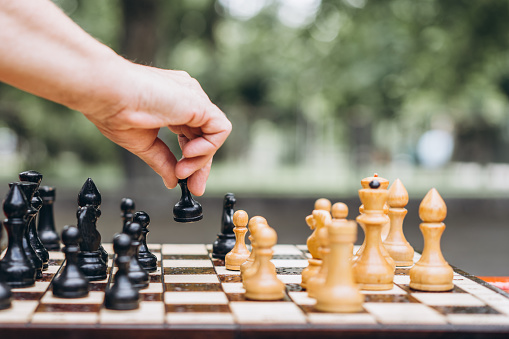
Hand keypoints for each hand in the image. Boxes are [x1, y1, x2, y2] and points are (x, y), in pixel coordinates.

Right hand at [82, 61, 231, 195]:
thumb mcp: (143, 143)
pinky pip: (219, 129)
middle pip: (204, 137)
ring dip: (200, 160)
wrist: (105, 93)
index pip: (191, 136)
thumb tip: (172, 180)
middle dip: (200, 165)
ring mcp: (193, 98)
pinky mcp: (199, 102)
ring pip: (213, 135)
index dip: (192, 160)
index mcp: (171, 105)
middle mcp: (185, 99)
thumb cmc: (112, 109)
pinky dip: (208, 147)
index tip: (186, 182)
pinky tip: (188, 154)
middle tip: (194, 187)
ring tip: (181, 171)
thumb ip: (162, 161)